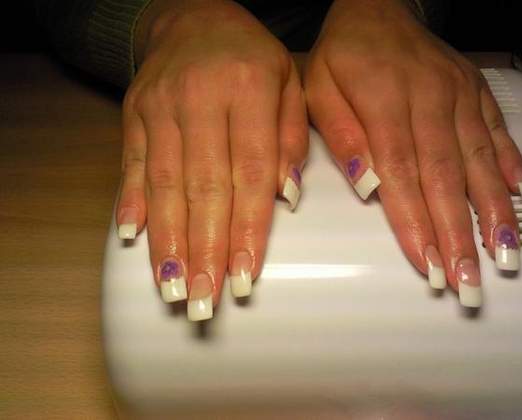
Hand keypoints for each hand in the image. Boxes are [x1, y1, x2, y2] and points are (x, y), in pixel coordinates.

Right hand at [116, 0, 307, 319]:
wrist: (193, 17)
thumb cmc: (252, 57)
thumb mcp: (290, 83)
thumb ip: (291, 139)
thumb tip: (287, 198)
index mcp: (248, 90)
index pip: (250, 172)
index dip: (247, 229)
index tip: (245, 278)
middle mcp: (200, 100)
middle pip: (203, 187)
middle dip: (203, 250)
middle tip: (204, 301)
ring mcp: (160, 107)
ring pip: (164, 183)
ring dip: (168, 240)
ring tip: (172, 288)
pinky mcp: (133, 114)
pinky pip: (130, 163)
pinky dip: (130, 203)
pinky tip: (132, 239)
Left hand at [304, 0, 521, 306]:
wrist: (376, 7)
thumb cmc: (343, 51)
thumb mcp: (318, 89)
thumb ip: (342, 137)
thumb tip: (367, 185)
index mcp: (384, 100)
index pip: (403, 173)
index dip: (416, 223)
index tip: (427, 263)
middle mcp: (429, 99)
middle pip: (446, 177)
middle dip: (458, 233)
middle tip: (467, 279)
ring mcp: (457, 95)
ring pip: (478, 160)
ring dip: (492, 211)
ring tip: (502, 253)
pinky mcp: (474, 91)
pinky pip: (496, 131)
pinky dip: (510, 165)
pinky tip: (520, 197)